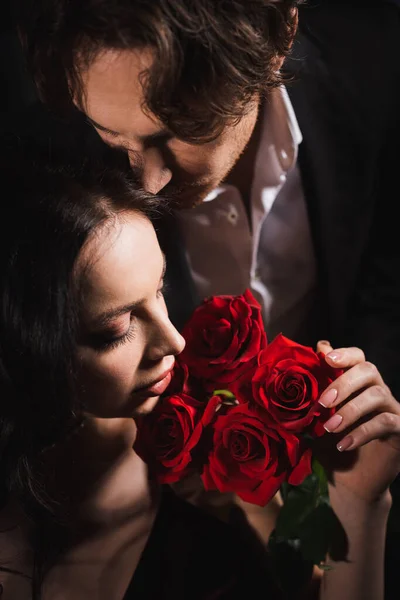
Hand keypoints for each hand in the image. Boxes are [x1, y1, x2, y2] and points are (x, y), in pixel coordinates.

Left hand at [314, 340, 399, 505]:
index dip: (343, 354)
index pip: (357, 357)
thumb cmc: (330, 445)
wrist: (349, 482)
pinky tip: (343, 445)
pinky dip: (362, 432)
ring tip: (329, 428)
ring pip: (377, 395)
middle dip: (343, 383)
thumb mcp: (314, 419)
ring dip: (350, 410)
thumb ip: (309, 396)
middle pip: (368, 370)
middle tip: (323, 402)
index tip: (325, 358)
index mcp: (358, 383)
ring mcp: (392, 409)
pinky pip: (386, 422)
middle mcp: (378, 390)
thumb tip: (295, 370)